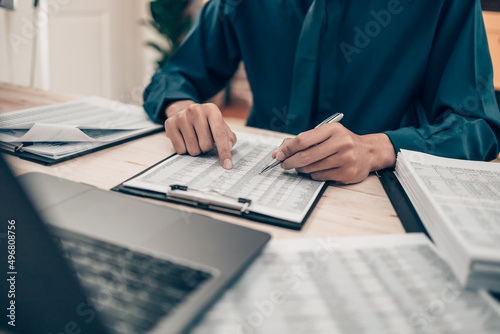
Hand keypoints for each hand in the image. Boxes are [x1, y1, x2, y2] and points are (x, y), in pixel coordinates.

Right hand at [164, 101, 236, 168]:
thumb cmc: (205, 122)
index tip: (227, 166)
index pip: (219, 134)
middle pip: (206, 145)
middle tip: (203, 139)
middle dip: (206, 147)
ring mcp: (181, 117)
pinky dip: (184, 149)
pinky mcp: (170, 124)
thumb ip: (228, 137)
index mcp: (211, 110)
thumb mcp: (219, 124)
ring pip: (193, 149)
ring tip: (194, 138)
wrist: (183, 110)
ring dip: (196, 149)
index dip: (224, 152)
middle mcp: (196, 110)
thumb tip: (228, 147)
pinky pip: (180, 150)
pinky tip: (184, 139)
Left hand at [272, 123, 395, 183]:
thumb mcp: (325, 134)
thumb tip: (278, 152)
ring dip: (301, 169)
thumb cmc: (341, 142)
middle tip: (284, 164)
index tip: (278, 155)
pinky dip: (313, 174)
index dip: (287, 149)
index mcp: (333, 130)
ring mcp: (345, 159)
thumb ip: (302, 140)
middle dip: (290, 162)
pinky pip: (320, 176)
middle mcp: (341, 143)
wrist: (368, 152)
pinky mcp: (347, 173)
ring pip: (311, 168)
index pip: (302, 140)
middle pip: (305, 156)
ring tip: (300, 166)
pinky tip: (316, 170)